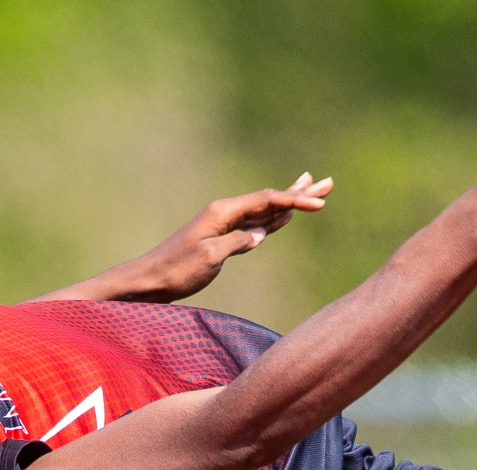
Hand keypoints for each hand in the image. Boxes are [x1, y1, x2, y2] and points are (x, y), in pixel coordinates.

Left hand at [124, 174, 332, 300]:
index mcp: (223, 212)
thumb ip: (237, 242)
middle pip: (269, 198)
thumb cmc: (177, 270)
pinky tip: (282, 216)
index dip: (294, 200)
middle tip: (326, 183)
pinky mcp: (221, 238)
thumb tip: (259, 235)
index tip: (319, 203)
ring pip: (263, 210)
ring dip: (288, 202)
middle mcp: (224, 212)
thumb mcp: (210, 258)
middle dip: (298, 192)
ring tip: (312, 190)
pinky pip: (253, 224)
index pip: (266, 201)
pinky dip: (271, 219)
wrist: (151, 280)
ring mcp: (223, 224)